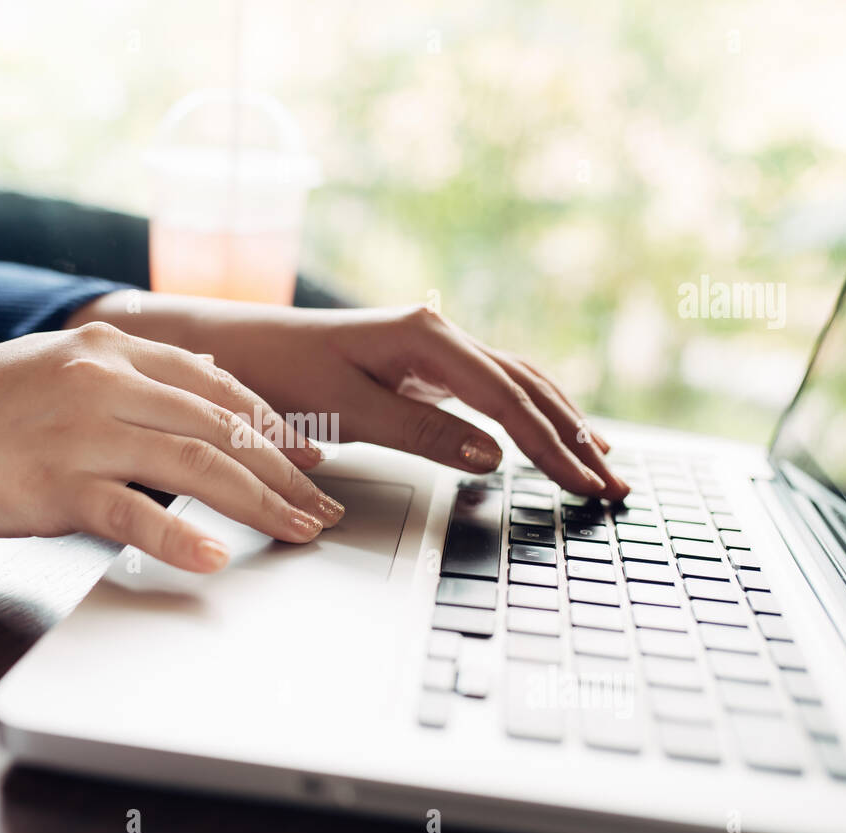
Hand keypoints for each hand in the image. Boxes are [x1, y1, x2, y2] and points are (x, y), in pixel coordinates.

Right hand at [0, 322, 344, 571]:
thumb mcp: (54, 366)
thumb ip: (127, 374)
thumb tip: (203, 380)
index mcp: (109, 351)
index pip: (217, 387)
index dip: (273, 425)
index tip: (309, 457)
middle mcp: (104, 382)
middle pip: (222, 428)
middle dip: (284, 473)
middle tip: (322, 507)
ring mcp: (81, 432)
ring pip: (197, 466)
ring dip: (260, 504)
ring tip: (299, 533)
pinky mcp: (54, 484)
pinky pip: (134, 513)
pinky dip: (180, 539)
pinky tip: (214, 560)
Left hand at [76, 295, 630, 498]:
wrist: (230, 347)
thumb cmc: (275, 372)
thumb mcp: (342, 408)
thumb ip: (419, 429)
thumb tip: (492, 455)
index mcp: (426, 337)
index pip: (509, 399)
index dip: (554, 446)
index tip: (588, 483)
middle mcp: (438, 333)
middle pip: (527, 388)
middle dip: (575, 439)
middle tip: (615, 486)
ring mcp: (433, 347)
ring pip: (517, 383)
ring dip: (561, 424)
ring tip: (601, 462)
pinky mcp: (422, 364)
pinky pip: (493, 387)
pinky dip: (529, 413)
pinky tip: (547, 432)